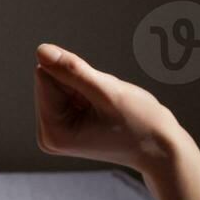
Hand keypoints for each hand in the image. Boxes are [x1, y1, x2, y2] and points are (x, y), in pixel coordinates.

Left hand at [33, 43, 193, 172]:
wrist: (159, 148)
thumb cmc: (140, 123)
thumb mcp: (107, 91)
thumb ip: (72, 70)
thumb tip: (41, 50)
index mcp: (52, 132)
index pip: (44, 76)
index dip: (76, 75)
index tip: (99, 95)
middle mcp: (47, 135)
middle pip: (48, 81)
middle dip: (80, 82)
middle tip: (106, 103)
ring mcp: (54, 133)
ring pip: (59, 84)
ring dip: (86, 87)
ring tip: (107, 108)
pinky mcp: (63, 128)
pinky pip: (68, 93)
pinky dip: (88, 94)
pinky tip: (104, 110)